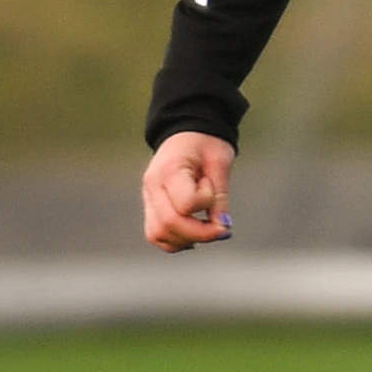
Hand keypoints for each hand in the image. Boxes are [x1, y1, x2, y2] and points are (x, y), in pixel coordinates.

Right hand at [142, 131, 235, 251]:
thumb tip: (222, 227)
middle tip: (220, 227)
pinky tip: (193, 233)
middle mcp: (152, 186)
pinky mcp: (150, 206)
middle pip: (167, 225)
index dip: (207, 203)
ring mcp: (148, 197)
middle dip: (199, 233)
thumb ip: (220, 196)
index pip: (185, 204)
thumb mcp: (220, 162)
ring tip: (206, 228)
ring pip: (157, 234)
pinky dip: (176, 240)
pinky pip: (156, 234)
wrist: (188, 132)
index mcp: (170, 170)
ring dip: (186, 239)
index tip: (214, 188)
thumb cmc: (205, 143)